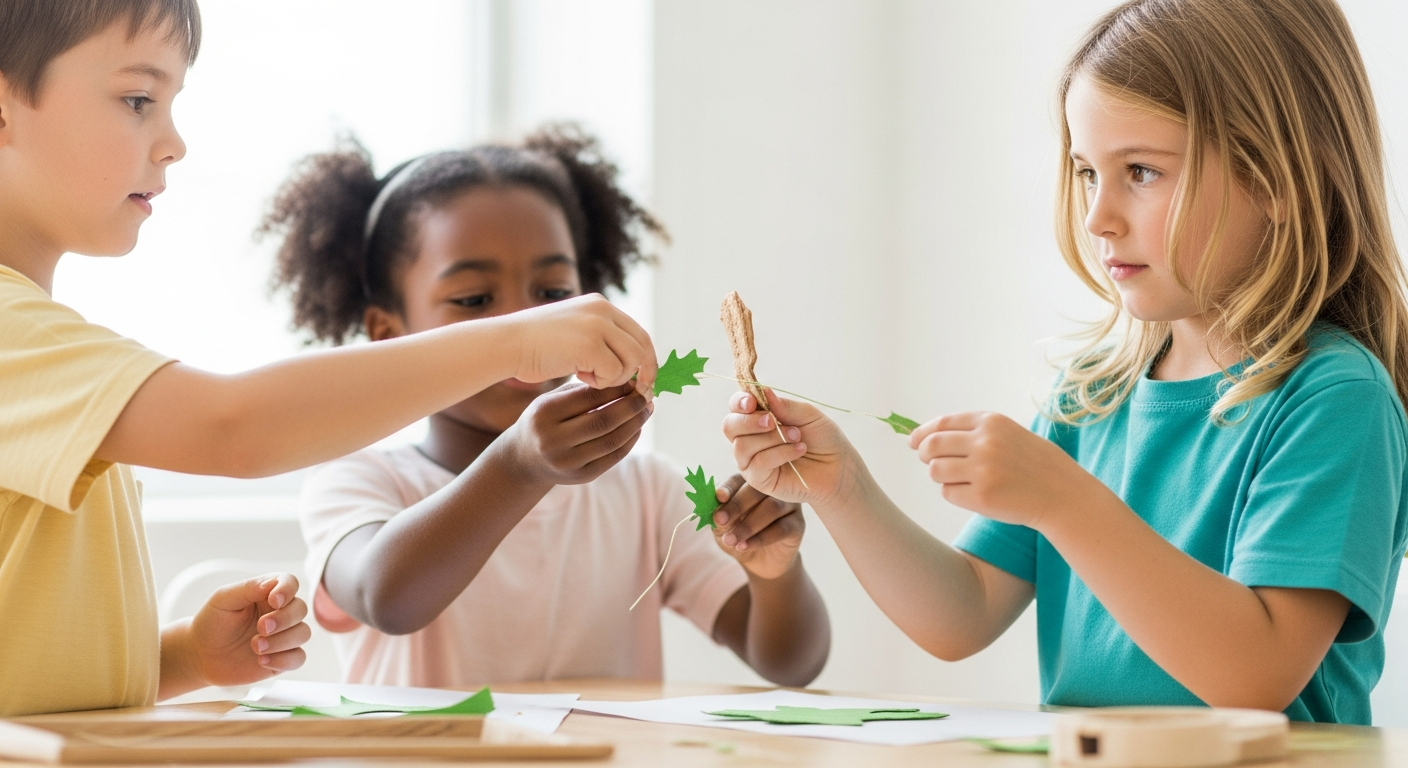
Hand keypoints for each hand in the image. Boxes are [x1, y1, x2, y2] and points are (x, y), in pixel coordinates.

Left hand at [186, 573, 310, 686]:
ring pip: (303, 633)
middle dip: (284, 619)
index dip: (287, 590)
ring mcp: (283, 636)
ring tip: (255, 647)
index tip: (274, 601)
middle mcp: (280, 613)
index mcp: (268, 593)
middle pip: (300, 609)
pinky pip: (298, 658)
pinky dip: (284, 660)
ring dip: (282, 641)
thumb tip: (273, 584)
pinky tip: (262, 661)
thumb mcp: (223, 599)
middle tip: (260, 627)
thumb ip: (249, 588)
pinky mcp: (283, 659)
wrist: (201, 656)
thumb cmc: (211, 623)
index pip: (290, 583)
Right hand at [504, 294, 657, 398]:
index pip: (638, 332)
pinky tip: (579, 375)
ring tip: (589, 377)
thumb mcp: (573, 333)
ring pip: (631, 360)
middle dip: (644, 372)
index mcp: (599, 305)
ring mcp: (597, 324)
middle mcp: (602, 309)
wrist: (506, 344)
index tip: (644, 380)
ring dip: (615, 377)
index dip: (646, 359)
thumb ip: (601, 340)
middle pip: (642, 345)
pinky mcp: (590, 343)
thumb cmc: (535, 346)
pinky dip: (601, 381)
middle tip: (638, 392)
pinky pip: (614, 371)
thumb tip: (633, 364)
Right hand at [506, 381, 650, 485]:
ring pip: (612, 441)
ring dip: (635, 423)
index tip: (634, 380)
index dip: (616, 387)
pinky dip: (630, 440)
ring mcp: (567, 462)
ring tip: (647, 409)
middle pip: (603, 421)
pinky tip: (637, 427)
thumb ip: (582, 389)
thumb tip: (625, 381)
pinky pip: (613, 457)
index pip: (588, 397)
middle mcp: (553, 440)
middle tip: (647, 393)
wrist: (524, 460)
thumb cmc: (543, 420)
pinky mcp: (581, 477)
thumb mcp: (551, 399)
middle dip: (631, 406)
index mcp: (544, 413)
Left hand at [711, 475, 804, 579]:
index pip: (740, 479)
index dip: (729, 487)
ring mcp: (789, 505)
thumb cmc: (739, 536)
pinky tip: (744, 546)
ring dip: (747, 525)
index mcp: (752, 484)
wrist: (760, 563)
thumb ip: (719, 516)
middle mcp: (774, 489)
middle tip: (720, 521)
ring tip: (731, 541)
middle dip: (737, 506)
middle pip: (758, 490)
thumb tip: (712, 508)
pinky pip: (782, 528)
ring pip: (772, 507)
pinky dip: (761, 538)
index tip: (718, 497)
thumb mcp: (724, 528)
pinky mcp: (798, 524)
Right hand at [722, 389, 856, 509]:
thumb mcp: (808, 415)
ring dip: (771, 438)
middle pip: (729, 426)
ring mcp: (752, 460)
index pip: (736, 407)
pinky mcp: (759, 479)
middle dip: (748, 421)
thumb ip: (785, 406)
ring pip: (742, 445)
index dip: (739, 402)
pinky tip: (799, 449)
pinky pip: (758, 463)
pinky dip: (779, 453)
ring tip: (797, 436)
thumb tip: (763, 391)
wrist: (839, 467)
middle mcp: (750, 439)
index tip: (752, 402)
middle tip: (772, 420)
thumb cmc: (823, 439)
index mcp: (759, 419)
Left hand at [909, 411, 1097, 529]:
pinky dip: (955, 494)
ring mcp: (983, 470)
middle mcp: (985, 442)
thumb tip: (924, 437)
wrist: (1062, 494)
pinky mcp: (982, 496)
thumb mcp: (1007, 434)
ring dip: (941, 477)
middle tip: (932, 463)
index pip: (941, 424)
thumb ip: (972, 432)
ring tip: (962, 479)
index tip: (914, 442)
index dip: (922, 433)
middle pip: (932, 446)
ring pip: (936, 471)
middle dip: (925, 455)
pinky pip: (948, 493)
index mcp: (991, 422)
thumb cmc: (1032, 464)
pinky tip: (975, 494)